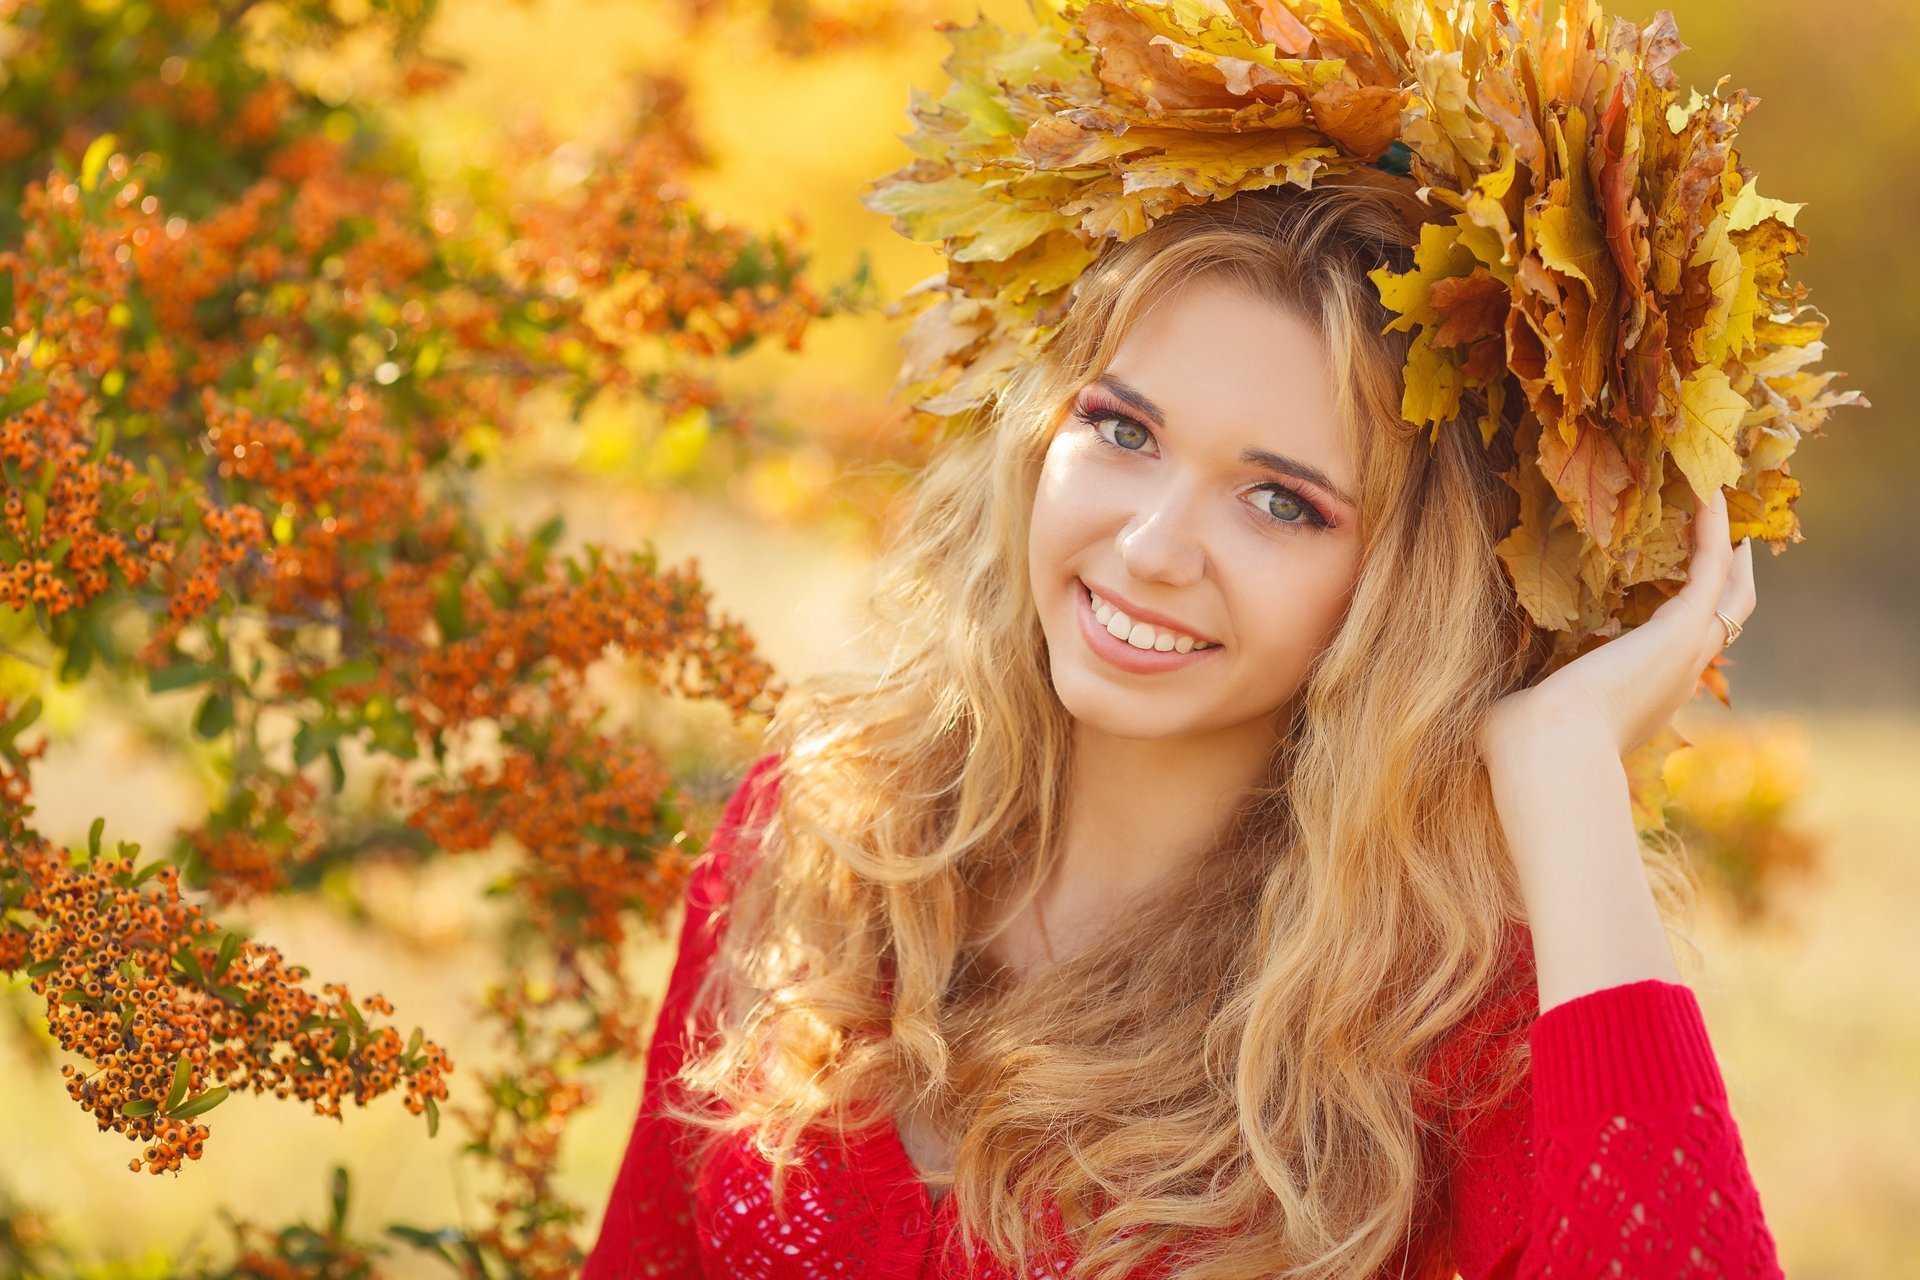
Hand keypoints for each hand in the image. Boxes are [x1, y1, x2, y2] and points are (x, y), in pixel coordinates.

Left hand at [1481, 486, 1756, 761]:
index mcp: (1643, 701)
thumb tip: (1468, 698)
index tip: (1675, 587)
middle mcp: (1674, 679)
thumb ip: (1511, 698)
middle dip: (1729, 582)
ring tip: (1719, 502)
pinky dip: (1714, 530)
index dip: (1684, 618)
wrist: (1547, 753)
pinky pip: (1712, 567)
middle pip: (1723, 623)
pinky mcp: (1680, 629)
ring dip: (1729, 548)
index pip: (1678, 654)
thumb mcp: (1519, 712)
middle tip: (1731, 541)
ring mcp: (1684, 654)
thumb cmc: (1521, 744)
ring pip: (1732, 595)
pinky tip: (1708, 494)